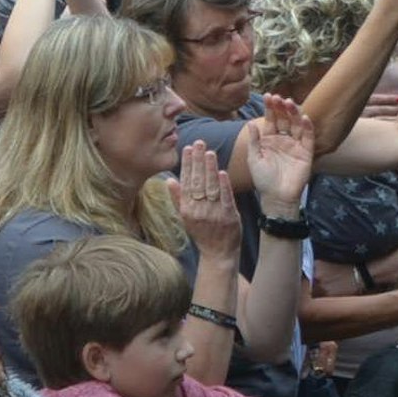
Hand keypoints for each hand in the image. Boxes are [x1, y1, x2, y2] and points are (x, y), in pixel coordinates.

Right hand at [171, 142, 242, 259]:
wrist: (218, 254)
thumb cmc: (202, 233)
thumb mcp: (185, 217)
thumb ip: (177, 198)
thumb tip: (169, 180)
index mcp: (186, 208)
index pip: (185, 181)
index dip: (187, 164)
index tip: (187, 148)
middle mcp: (198, 210)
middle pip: (197, 181)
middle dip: (198, 161)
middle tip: (199, 143)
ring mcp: (213, 213)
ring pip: (210, 187)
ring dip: (209, 169)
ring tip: (209, 152)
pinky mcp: (228, 216)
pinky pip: (225, 198)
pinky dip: (224, 185)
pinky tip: (222, 172)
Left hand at [241, 95, 312, 212]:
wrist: (277, 196)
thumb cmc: (263, 179)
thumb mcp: (255, 158)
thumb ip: (254, 141)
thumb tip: (250, 123)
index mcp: (269, 139)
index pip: (271, 120)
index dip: (270, 108)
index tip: (268, 96)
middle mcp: (283, 139)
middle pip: (284, 119)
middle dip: (281, 108)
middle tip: (278, 97)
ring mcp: (295, 145)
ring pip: (296, 125)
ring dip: (294, 114)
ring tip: (290, 102)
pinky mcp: (306, 153)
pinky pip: (308, 138)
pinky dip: (307, 128)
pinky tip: (304, 118)